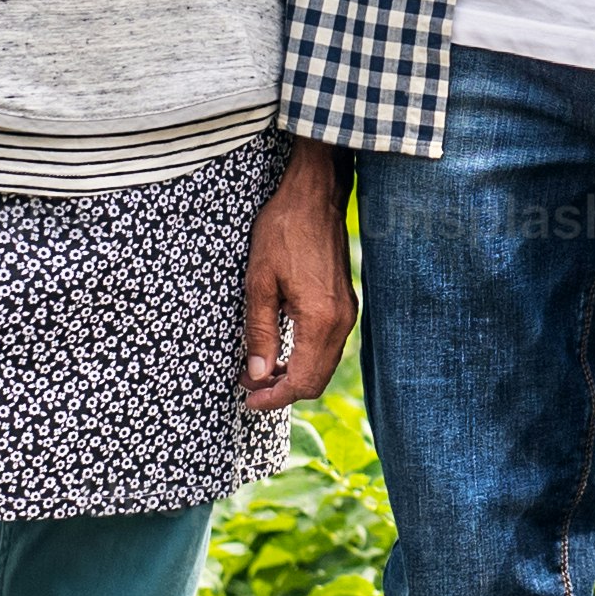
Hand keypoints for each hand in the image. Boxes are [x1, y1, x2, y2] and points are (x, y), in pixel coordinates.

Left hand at [239, 143, 356, 413]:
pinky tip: (281, 348)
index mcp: (319, 320)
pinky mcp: (345, 304)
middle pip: (316, 380)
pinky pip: (328, 346)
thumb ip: (261, 333)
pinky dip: (306, 357)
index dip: (273, 398)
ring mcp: (347, 313)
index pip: (301, 381)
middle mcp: (340, 322)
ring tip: (260, 368)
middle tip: (249, 385)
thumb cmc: (283, 231)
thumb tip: (258, 375)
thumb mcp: (259, 283)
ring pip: (323, 365)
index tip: (248, 399)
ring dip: (294, 374)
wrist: (314, 196)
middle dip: (282, 390)